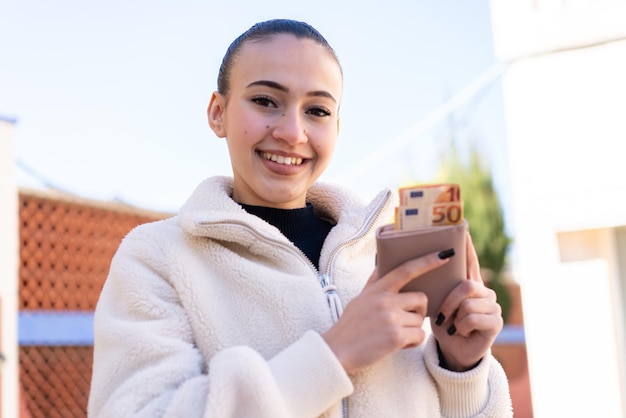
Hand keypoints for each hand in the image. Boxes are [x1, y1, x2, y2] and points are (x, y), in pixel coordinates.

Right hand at [322, 251, 449, 373]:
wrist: (337, 351)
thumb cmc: (350, 326)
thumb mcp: (360, 298)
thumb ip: (374, 281)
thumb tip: (381, 262)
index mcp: (378, 289)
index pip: (406, 270)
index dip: (426, 261)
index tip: (444, 255)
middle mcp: (385, 300)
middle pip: (421, 298)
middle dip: (418, 311)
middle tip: (405, 320)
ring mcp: (390, 318)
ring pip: (420, 320)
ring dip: (412, 330)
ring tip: (395, 336)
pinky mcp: (395, 337)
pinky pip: (419, 336)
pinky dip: (412, 343)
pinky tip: (398, 345)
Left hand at [431, 233, 502, 371]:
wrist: (451, 350)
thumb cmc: (441, 323)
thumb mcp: (432, 301)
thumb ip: (428, 283)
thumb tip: (399, 260)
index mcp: (467, 282)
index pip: (469, 259)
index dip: (467, 244)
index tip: (463, 226)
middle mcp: (483, 290)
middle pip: (466, 284)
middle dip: (449, 302)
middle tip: (441, 315)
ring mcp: (492, 305)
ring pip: (468, 302)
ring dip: (454, 317)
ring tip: (452, 325)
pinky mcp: (496, 321)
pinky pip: (473, 317)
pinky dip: (460, 327)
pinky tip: (461, 332)